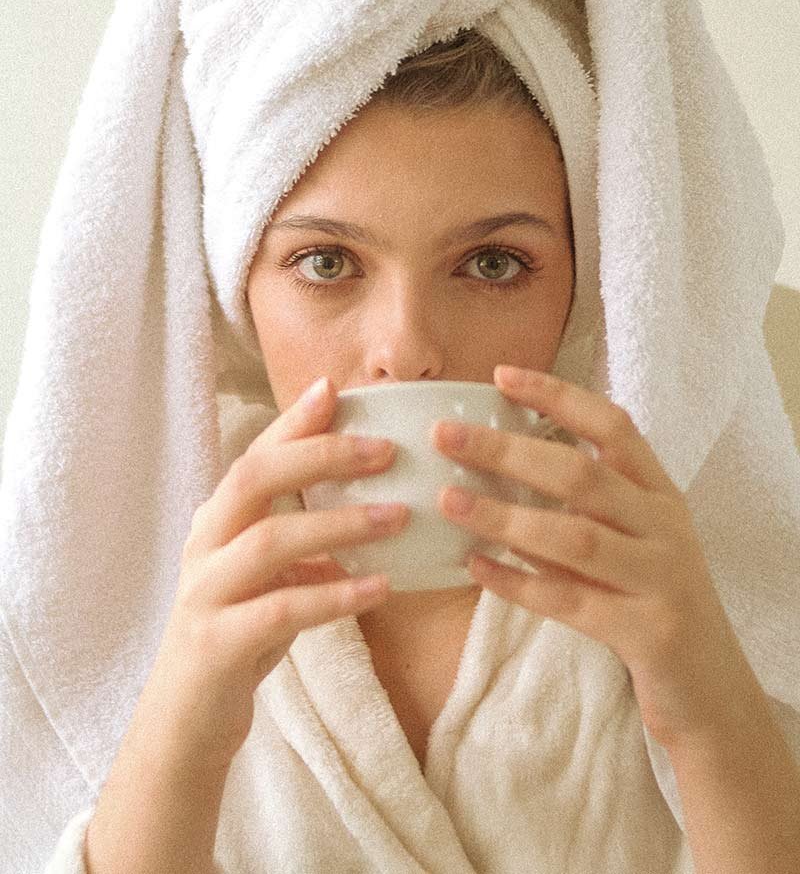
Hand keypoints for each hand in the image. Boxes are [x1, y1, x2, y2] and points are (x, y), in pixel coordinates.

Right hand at [151, 376, 406, 763]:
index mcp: (219, 521)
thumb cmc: (238, 634)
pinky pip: (282, 610)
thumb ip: (302, 537)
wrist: (186, 720)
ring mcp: (206, 593)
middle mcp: (205, 545)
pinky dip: (334, 594)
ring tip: (399, 516)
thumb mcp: (269, 575)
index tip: (336, 389)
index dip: (294, 422)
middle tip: (385, 449)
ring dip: (339, 524)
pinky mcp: (218, 643)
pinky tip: (381, 587)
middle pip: (254, 479)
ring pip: (269, 540)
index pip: (256, 455)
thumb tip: (372, 500)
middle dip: (320, 455)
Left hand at [431, 364, 763, 749]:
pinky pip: (570, 602)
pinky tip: (475, 567)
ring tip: (449, 499)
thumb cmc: (652, 601)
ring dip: (504, 515)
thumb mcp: (630, 543)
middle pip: (582, 475)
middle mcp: (664, 527)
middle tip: (447, 435)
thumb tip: (495, 471)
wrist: (711, 689)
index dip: (558, 396)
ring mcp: (661, 579)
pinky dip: (518, 583)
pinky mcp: (647, 632)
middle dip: (509, 450)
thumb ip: (582, 509)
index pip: (612, 426)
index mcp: (659, 495)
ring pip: (574, 537)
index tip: (501, 376)